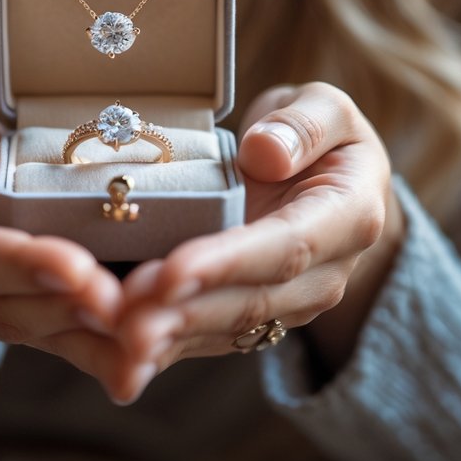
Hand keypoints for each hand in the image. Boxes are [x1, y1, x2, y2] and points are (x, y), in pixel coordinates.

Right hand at [0, 90, 139, 400]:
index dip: (16, 262)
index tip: (72, 265)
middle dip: (61, 308)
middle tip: (119, 305)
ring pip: (27, 331)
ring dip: (84, 339)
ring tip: (134, 335)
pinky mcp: (7, 317)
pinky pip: (51, 340)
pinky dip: (94, 354)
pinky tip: (134, 365)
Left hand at [115, 82, 402, 400]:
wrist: (336, 181)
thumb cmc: (324, 135)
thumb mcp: (327, 107)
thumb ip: (303, 124)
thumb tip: (264, 153)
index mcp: (347, 218)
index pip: (285, 248)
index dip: (226, 263)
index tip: (172, 272)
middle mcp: (323, 275)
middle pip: (249, 302)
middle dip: (181, 313)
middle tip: (122, 319)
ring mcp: (289, 305)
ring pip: (224, 329)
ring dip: (166, 337)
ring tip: (113, 335)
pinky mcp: (253, 317)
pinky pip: (205, 337)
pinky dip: (162, 347)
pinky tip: (117, 353)